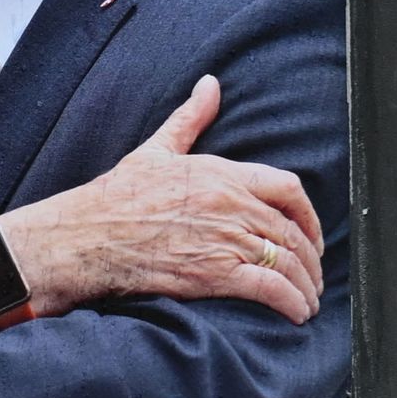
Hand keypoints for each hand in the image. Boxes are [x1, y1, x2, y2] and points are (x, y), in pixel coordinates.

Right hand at [0, 75, 321, 322]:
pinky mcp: (215, 275)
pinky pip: (270, 288)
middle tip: (311, 277)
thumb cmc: (114, 197)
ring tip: (307, 301)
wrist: (84, 238)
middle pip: (292, 232)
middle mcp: (232, 205)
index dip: (309, 216)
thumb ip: (189, 118)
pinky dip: (290, 302)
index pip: (288, 190)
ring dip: (305, 285)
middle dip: (309, 259)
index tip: (310, 235)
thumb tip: (210, 84)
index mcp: (223, 175)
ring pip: (287, 262)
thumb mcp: (155, 150)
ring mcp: (226, 240)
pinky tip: (296, 313)